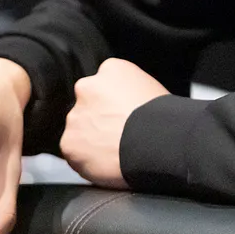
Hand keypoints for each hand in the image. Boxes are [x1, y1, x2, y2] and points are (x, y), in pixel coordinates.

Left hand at [59, 58, 167, 187]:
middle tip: (118, 135)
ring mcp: (76, 116)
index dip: (113, 104)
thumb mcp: (151, 89)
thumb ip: (129, 93)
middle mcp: (87, 87)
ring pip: (79, 130)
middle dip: (98, 120)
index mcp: (111, 70)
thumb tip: (125, 107)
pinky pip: (75, 154)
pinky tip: (108, 163)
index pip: (104, 85)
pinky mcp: (69, 143)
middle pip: (87, 106)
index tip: (122, 116)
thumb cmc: (165, 119)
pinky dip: (87, 161)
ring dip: (91, 140)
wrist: (160, 143)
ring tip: (116, 152)